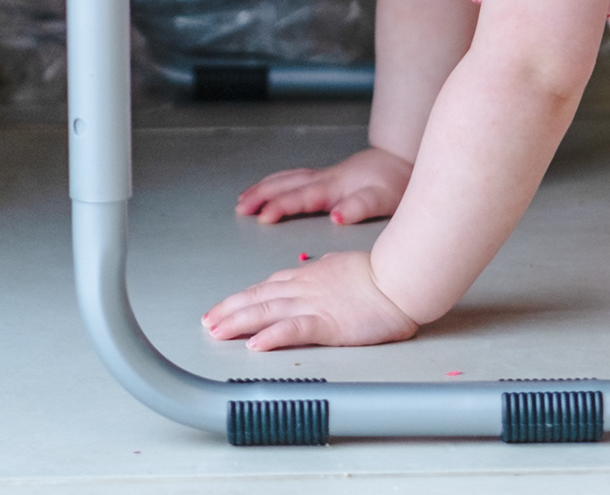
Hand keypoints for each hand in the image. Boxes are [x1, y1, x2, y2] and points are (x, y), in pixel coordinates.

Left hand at [203, 251, 418, 348]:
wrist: (401, 278)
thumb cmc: (384, 273)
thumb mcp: (347, 264)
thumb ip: (330, 270)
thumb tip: (323, 267)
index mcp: (311, 276)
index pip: (268, 286)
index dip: (244, 297)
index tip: (226, 305)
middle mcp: (305, 288)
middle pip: (258, 298)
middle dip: (229, 309)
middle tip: (208, 321)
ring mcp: (314, 305)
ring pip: (266, 312)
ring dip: (238, 321)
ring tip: (217, 331)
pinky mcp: (327, 324)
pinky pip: (293, 331)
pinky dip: (272, 337)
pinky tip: (255, 345)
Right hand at [236, 147, 412, 224]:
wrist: (405, 161)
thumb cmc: (396, 183)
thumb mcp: (384, 199)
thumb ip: (360, 207)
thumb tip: (337, 216)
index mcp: (335, 187)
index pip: (301, 197)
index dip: (280, 207)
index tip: (262, 218)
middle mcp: (326, 179)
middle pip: (285, 184)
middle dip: (260, 196)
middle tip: (240, 209)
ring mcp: (325, 176)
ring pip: (287, 178)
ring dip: (264, 187)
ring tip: (243, 199)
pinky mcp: (329, 176)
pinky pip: (294, 177)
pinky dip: (277, 181)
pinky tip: (271, 187)